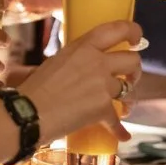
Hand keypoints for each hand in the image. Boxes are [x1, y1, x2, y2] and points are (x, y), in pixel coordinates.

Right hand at [20, 20, 142, 140]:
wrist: (28, 113)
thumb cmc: (34, 88)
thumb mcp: (55, 62)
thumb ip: (75, 60)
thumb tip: (81, 67)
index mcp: (84, 47)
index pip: (117, 29)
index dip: (133, 31)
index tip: (137, 38)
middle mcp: (97, 62)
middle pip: (132, 60)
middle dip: (134, 71)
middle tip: (129, 78)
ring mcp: (103, 85)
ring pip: (129, 89)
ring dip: (127, 99)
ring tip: (122, 106)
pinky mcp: (103, 108)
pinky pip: (117, 120)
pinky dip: (119, 130)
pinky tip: (122, 135)